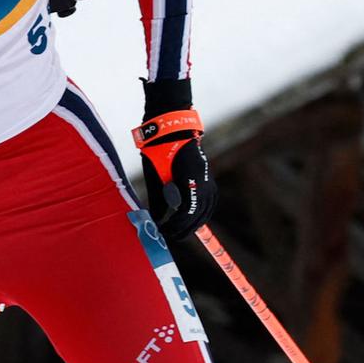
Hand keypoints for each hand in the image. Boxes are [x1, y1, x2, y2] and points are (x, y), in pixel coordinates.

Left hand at [132, 82, 216, 239]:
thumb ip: (158, 200)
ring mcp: (208, 180)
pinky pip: (209, 202)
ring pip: (206, 210)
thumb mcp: (154, 176)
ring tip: (179, 231)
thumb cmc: (159, 149)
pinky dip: (201, 213)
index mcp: (189, 181)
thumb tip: (157, 220)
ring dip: (193, 223)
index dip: (174, 226)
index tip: (162, 232)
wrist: (172, 127)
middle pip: (198, 215)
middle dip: (184, 229)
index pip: (185, 214)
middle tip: (169, 235)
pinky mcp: (208, 178)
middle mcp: (203, 182)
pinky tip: (192, 219)